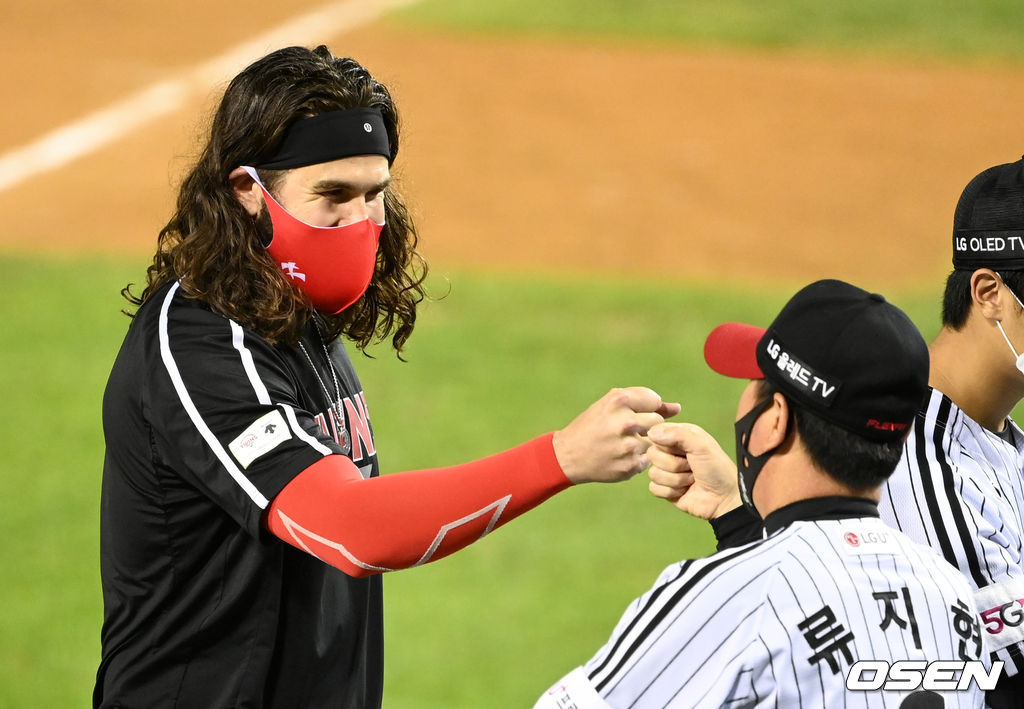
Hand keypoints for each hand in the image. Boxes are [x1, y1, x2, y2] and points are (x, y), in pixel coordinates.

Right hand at [552, 387, 680, 483]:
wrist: (568, 455)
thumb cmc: (593, 425)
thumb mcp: (612, 406)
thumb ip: (646, 403)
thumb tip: (678, 408)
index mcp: (619, 400)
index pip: (654, 401)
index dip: (645, 408)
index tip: (631, 414)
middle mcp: (625, 422)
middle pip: (657, 421)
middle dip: (646, 425)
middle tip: (627, 430)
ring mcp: (628, 446)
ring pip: (654, 442)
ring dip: (642, 443)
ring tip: (622, 444)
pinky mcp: (630, 467)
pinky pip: (647, 460)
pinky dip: (637, 459)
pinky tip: (619, 456)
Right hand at [646, 422, 740, 519]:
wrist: (724, 499)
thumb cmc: (718, 469)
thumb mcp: (702, 446)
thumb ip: (678, 434)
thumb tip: (652, 433)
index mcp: (680, 436)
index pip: (656, 433)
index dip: (665, 443)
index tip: (682, 449)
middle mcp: (671, 452)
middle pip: (652, 454)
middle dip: (674, 465)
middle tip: (691, 467)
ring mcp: (667, 471)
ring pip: (653, 473)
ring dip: (677, 480)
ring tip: (692, 480)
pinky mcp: (665, 489)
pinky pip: (654, 488)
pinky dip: (671, 492)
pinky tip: (685, 491)